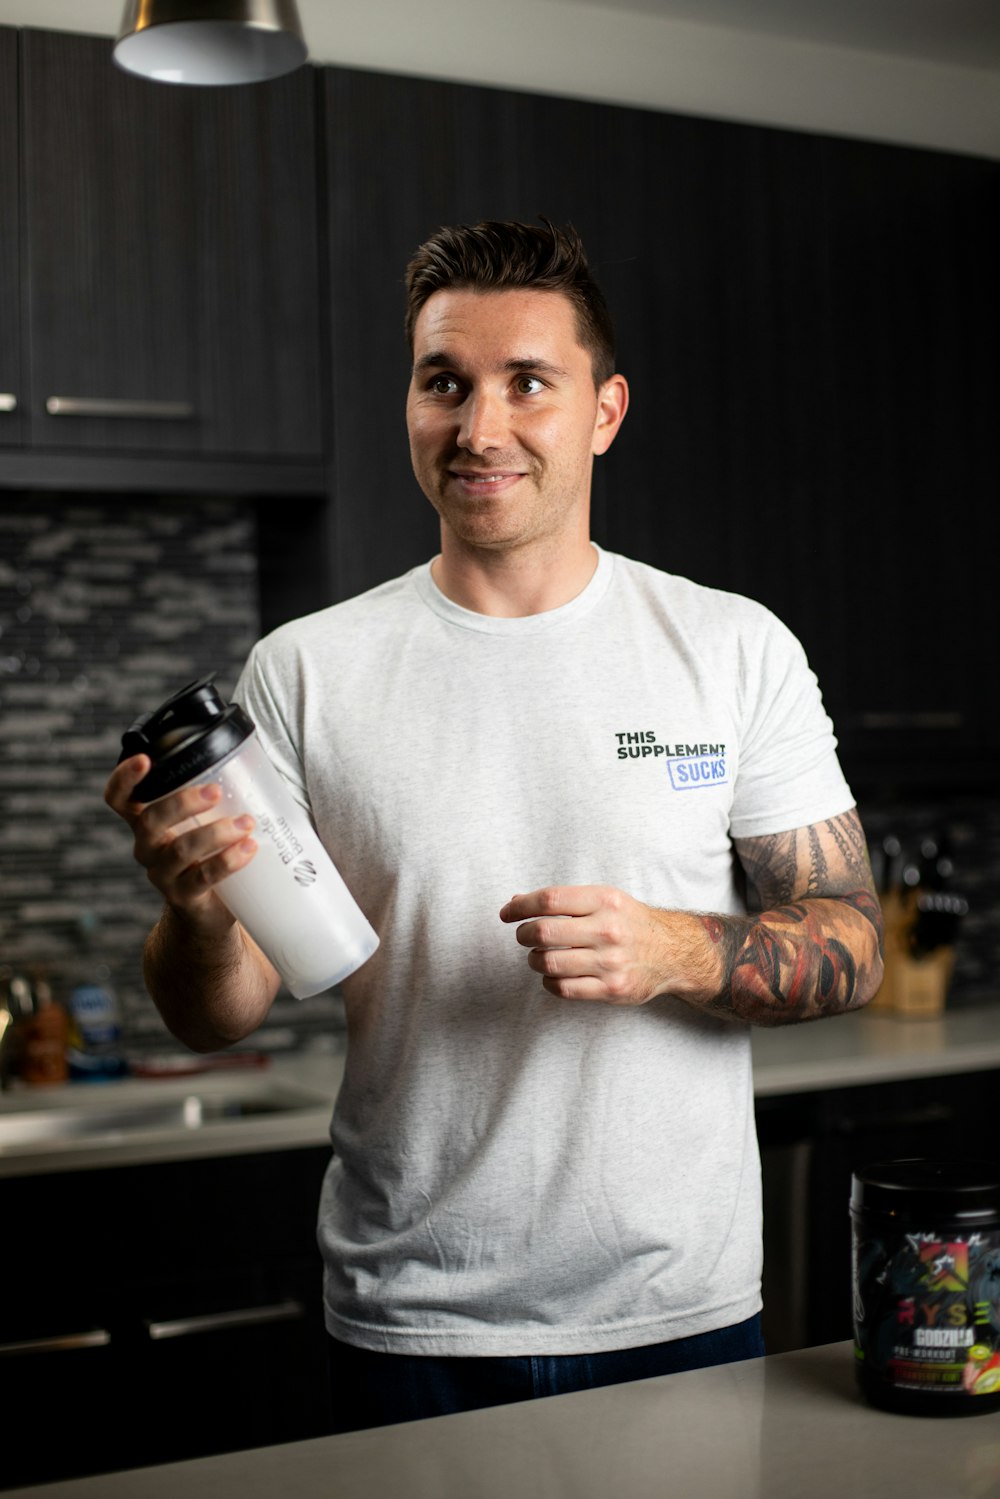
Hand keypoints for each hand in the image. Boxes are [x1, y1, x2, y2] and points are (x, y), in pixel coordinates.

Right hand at [104, 755, 257, 927]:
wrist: (210, 910)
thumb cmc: (208, 854)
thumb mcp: (203, 823)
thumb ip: (215, 798)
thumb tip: (253, 758)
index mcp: (147, 823)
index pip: (119, 799)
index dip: (124, 779)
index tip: (144, 759)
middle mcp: (147, 847)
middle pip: (149, 820)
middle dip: (182, 802)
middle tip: (216, 791)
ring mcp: (162, 874)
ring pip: (180, 849)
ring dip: (216, 832)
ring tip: (246, 823)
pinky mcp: (184, 896)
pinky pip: (202, 877)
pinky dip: (227, 860)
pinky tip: (249, 848)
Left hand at [499, 885, 713, 1005]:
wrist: (674, 952)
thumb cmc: (630, 922)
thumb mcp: (604, 899)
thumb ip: (562, 900)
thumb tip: (516, 901)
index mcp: (605, 901)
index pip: (549, 900)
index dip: (520, 906)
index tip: (507, 913)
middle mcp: (608, 930)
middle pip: (543, 932)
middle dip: (523, 935)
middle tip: (524, 936)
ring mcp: (610, 962)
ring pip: (548, 963)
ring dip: (534, 960)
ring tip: (539, 956)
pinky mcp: (612, 989)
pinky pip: (563, 989)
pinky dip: (548, 982)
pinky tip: (553, 975)